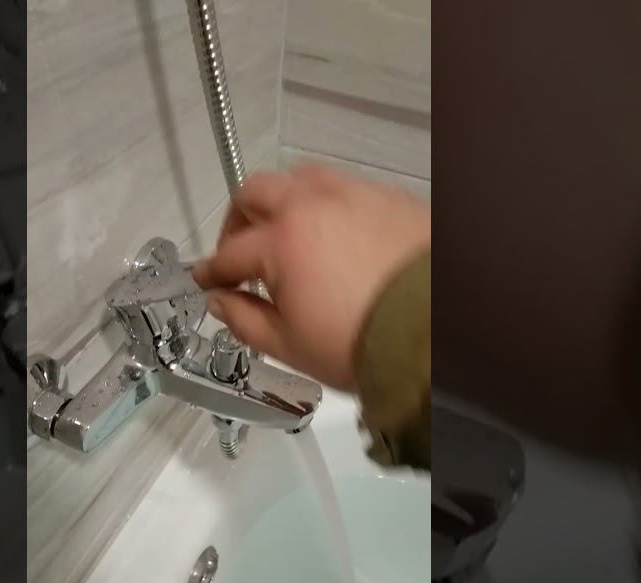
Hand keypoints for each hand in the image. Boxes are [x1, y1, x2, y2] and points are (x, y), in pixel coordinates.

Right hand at [192, 165, 429, 390]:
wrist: (435, 333)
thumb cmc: (362, 343)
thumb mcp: (289, 345)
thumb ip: (245, 319)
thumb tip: (221, 302)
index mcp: (281, 240)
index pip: (229, 253)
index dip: (211, 270)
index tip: (205, 280)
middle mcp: (314, 204)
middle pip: (256, 193)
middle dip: (238, 221)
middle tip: (238, 250)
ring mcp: (355, 195)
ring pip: (302, 179)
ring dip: (283, 202)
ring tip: (286, 234)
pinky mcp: (390, 198)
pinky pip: (346, 189)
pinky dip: (327, 206)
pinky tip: (333, 235)